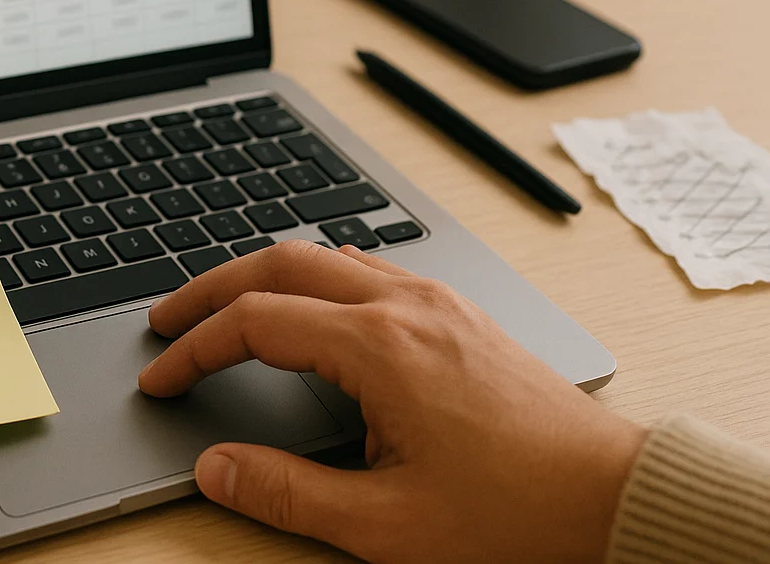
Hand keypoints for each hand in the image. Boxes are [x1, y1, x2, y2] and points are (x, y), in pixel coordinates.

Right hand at [138, 240, 644, 563]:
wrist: (618, 495)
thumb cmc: (518, 511)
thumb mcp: (387, 524)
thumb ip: (287, 491)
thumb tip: (216, 468)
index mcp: (379, 347)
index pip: (255, 323)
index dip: (194, 348)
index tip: (162, 378)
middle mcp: (404, 306)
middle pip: (279, 262)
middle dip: (210, 288)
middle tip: (168, 321)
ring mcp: (435, 302)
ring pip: (324, 256)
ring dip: (263, 277)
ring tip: (225, 310)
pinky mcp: (457, 313)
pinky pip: (367, 268)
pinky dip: (314, 279)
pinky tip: (310, 311)